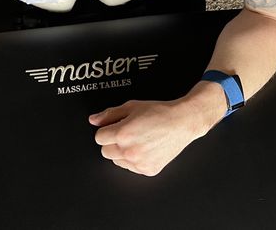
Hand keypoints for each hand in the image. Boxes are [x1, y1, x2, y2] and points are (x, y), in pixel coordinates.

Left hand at [89, 99, 207, 176]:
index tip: (115, 126)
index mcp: (123, 133)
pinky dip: (134, 159)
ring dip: (122, 152)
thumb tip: (94, 120)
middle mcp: (129, 150)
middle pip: (105, 151)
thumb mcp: (132, 106)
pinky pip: (131, 168)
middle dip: (112, 141)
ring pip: (117, 161)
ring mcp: (138, 162)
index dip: (107, 129)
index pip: (99, 138)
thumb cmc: (159, 112)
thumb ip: (110, 114)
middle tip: (127, 132)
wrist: (181, 122)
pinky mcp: (147, 170)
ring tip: (138, 139)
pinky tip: (145, 148)